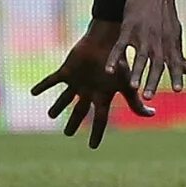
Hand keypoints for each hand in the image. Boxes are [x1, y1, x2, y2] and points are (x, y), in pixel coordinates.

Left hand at [30, 19, 152, 147]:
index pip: (99, 119)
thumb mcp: (127, 84)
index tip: (93, 147)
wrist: (107, 40)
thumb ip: (135, 102)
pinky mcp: (67, 71)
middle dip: (74, 122)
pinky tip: (33, 92)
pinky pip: (52, 80)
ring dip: (57, 106)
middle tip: (68, 134)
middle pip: (80, 111)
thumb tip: (152, 115)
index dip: (96, 133)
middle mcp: (89, 90)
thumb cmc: (118, 62)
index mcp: (102, 95)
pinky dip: (42, 86)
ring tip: (51, 114)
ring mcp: (78, 81)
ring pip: (65, 98)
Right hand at [113, 0, 185, 101]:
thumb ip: (180, 54)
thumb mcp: (175, 33)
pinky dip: (114, 59)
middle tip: (150, 98)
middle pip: (157, 63)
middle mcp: (158, 40)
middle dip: (154, 81)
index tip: (179, 91)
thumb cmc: (165, 14)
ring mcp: (142, 34)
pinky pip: (120, 46)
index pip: (176, 61)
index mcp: (170, 42)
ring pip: (140, 56)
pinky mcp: (128, 28)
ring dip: (136, 72)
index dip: (178, 75)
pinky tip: (110, 71)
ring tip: (132, 87)